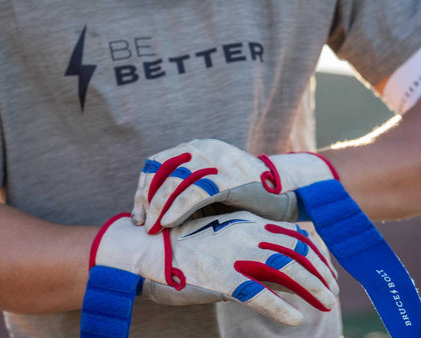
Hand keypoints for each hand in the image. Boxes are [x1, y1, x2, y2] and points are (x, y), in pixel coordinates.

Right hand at [89, 211, 338, 325]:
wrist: (145, 248)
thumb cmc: (183, 247)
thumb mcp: (221, 240)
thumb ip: (248, 249)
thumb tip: (277, 270)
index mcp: (247, 223)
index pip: (294, 235)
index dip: (317, 254)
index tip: (328, 271)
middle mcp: (246, 235)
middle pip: (297, 251)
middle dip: (322, 272)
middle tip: (333, 290)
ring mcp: (235, 255)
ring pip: (287, 270)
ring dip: (312, 288)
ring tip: (326, 303)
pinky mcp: (222, 276)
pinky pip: (259, 294)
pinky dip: (281, 308)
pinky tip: (295, 319)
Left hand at [132, 139, 336, 233]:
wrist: (282, 195)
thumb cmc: (241, 197)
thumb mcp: (207, 189)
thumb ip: (183, 191)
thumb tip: (150, 211)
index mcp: (196, 147)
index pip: (157, 163)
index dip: (142, 189)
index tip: (139, 214)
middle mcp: (203, 148)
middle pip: (161, 171)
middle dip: (148, 200)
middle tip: (144, 224)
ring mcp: (216, 161)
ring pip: (175, 182)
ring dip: (159, 207)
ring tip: (154, 229)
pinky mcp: (228, 177)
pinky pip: (194, 193)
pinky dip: (177, 209)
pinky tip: (169, 223)